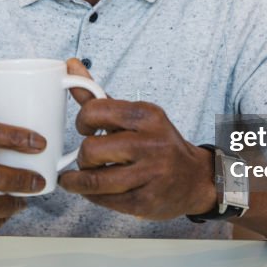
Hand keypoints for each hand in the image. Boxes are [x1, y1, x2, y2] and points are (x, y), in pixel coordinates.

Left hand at [58, 59, 215, 219]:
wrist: (195, 179)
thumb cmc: (157, 144)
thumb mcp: (134, 115)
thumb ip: (98, 94)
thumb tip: (71, 64)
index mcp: (147, 116)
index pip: (95, 111)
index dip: (81, 122)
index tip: (84, 128)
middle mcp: (151, 143)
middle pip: (91, 149)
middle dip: (82, 156)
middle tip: (87, 157)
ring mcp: (150, 175)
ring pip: (94, 179)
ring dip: (79, 180)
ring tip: (78, 178)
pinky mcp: (145, 201)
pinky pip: (103, 200)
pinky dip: (91, 196)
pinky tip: (95, 190)